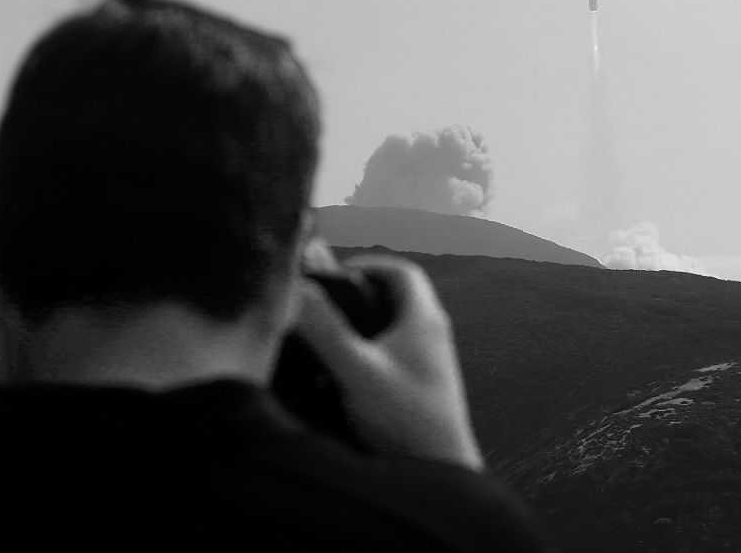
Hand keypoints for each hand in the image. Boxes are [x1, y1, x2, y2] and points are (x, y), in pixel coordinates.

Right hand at [291, 240, 483, 471]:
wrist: (443, 473)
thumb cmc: (407, 419)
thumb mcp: (357, 371)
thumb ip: (325, 330)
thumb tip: (297, 288)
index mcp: (423, 319)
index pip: (401, 271)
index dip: (365, 266)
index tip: (332, 277)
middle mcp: (431, 335)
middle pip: (395, 298)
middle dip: (356, 298)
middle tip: (322, 308)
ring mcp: (429, 362)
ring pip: (392, 329)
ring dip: (360, 328)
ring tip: (325, 341)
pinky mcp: (422, 387)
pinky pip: (393, 356)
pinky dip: (367, 355)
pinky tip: (342, 378)